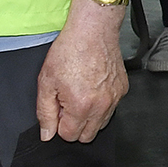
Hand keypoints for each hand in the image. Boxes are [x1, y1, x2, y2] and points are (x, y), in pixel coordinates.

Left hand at [37, 0, 129, 142]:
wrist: (93, 30)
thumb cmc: (70, 51)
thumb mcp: (46, 82)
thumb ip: (45, 113)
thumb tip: (47, 134)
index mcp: (81, 106)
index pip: (69, 136)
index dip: (59, 124)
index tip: (58, 108)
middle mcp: (102, 106)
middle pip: (88, 136)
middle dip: (75, 125)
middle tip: (68, 104)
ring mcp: (115, 98)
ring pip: (101, 124)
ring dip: (89, 117)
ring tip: (80, 95)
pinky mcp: (123, 90)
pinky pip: (111, 109)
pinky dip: (101, 105)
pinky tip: (92, 87)